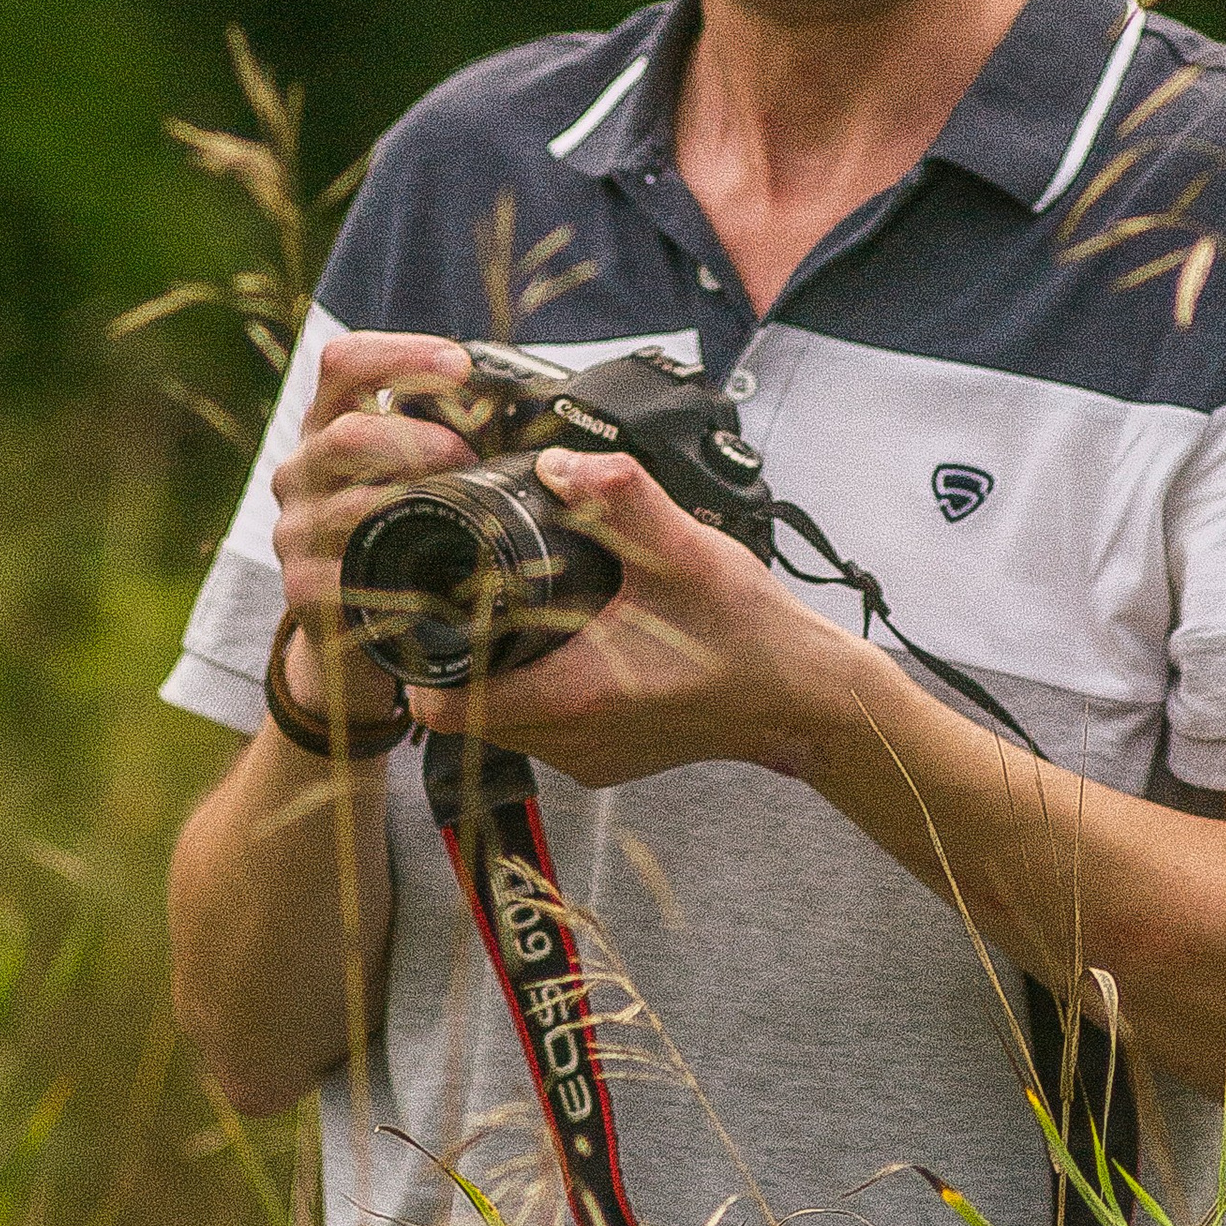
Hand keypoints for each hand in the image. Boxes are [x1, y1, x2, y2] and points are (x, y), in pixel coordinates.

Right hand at [268, 331, 474, 720]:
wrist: (358, 626)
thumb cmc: (399, 530)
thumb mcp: (408, 468)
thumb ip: (445, 433)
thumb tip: (527, 412)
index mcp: (329, 423)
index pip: (344, 363)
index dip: (400, 354)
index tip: (459, 365)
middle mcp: (303, 470)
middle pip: (346, 434)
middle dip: (419, 440)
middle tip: (468, 457)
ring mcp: (299, 531)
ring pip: (351, 507)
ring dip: (417, 503)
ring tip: (465, 510)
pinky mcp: (306, 591)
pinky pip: (351, 574)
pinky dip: (402, 571)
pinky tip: (434, 573)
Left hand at [403, 447, 882, 789]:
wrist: (805, 698)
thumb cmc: (750, 631)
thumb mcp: (686, 553)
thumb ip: (621, 499)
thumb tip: (559, 463)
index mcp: (577, 694)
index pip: (450, 703)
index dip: (420, 660)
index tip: (421, 612)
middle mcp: (573, 741)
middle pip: (465, 714)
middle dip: (455, 661)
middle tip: (460, 601)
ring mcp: (590, 758)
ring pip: (502, 725)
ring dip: (493, 679)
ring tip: (505, 618)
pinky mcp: (608, 762)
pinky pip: (541, 734)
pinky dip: (533, 695)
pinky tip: (559, 648)